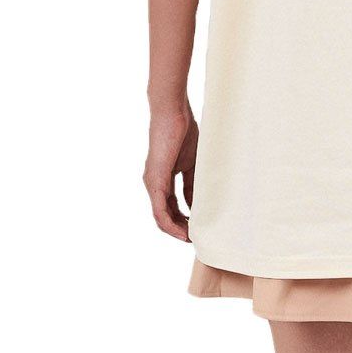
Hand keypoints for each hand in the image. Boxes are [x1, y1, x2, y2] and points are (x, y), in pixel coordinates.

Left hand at [144, 97, 198, 241]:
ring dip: (176, 231)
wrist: (173, 114)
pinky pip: (160, 211)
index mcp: (162, 179)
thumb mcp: (191, 164)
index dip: (184, 220)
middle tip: (197, 238)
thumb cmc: (183, 133)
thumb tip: (196, 204)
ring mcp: (152, 183)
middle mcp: (154, 184)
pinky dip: (171, 224)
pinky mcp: (155, 182)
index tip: (199, 228)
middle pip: (165, 216)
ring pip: (160, 218)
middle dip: (181, 229)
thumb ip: (192, 185)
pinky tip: (184, 231)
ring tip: (192, 239)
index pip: (170, 207)